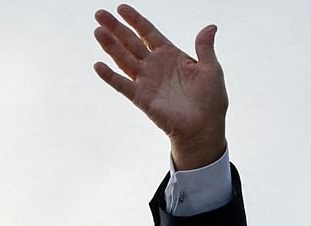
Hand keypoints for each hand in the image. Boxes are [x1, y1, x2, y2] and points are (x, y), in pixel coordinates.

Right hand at [93, 5, 227, 169]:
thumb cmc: (211, 101)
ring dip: (111, 46)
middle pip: (131, 42)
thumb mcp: (211, 70)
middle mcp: (155, 66)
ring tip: (98, 31)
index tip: (122, 8)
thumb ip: (205, 48)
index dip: (135, 20)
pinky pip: (123, 85)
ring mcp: (147, 82)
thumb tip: (211, 27)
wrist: (205, 128)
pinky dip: (110, 77)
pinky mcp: (142, 98)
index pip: (149, 33)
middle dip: (116, 28)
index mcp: (170, 56)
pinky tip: (98, 65)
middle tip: (100, 13)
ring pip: (124, 60)